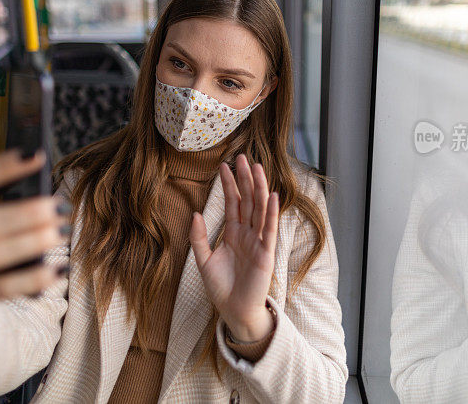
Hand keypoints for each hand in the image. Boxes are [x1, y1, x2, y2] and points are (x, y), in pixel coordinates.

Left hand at [189, 154, 278, 341]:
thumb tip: (195, 214)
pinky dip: (271, 212)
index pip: (232, 203)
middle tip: (242, 157)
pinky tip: (272, 196)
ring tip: (257, 168)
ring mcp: (258, 241)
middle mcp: (248, 233)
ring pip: (259, 209)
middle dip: (245, 179)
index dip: (229, 185)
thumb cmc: (221, 287)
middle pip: (248, 200)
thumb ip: (199, 238)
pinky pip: (269, 229)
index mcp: (233, 233)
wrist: (234, 310)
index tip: (224, 166)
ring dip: (259, 188)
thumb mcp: (204, 260)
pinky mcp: (266, 253)